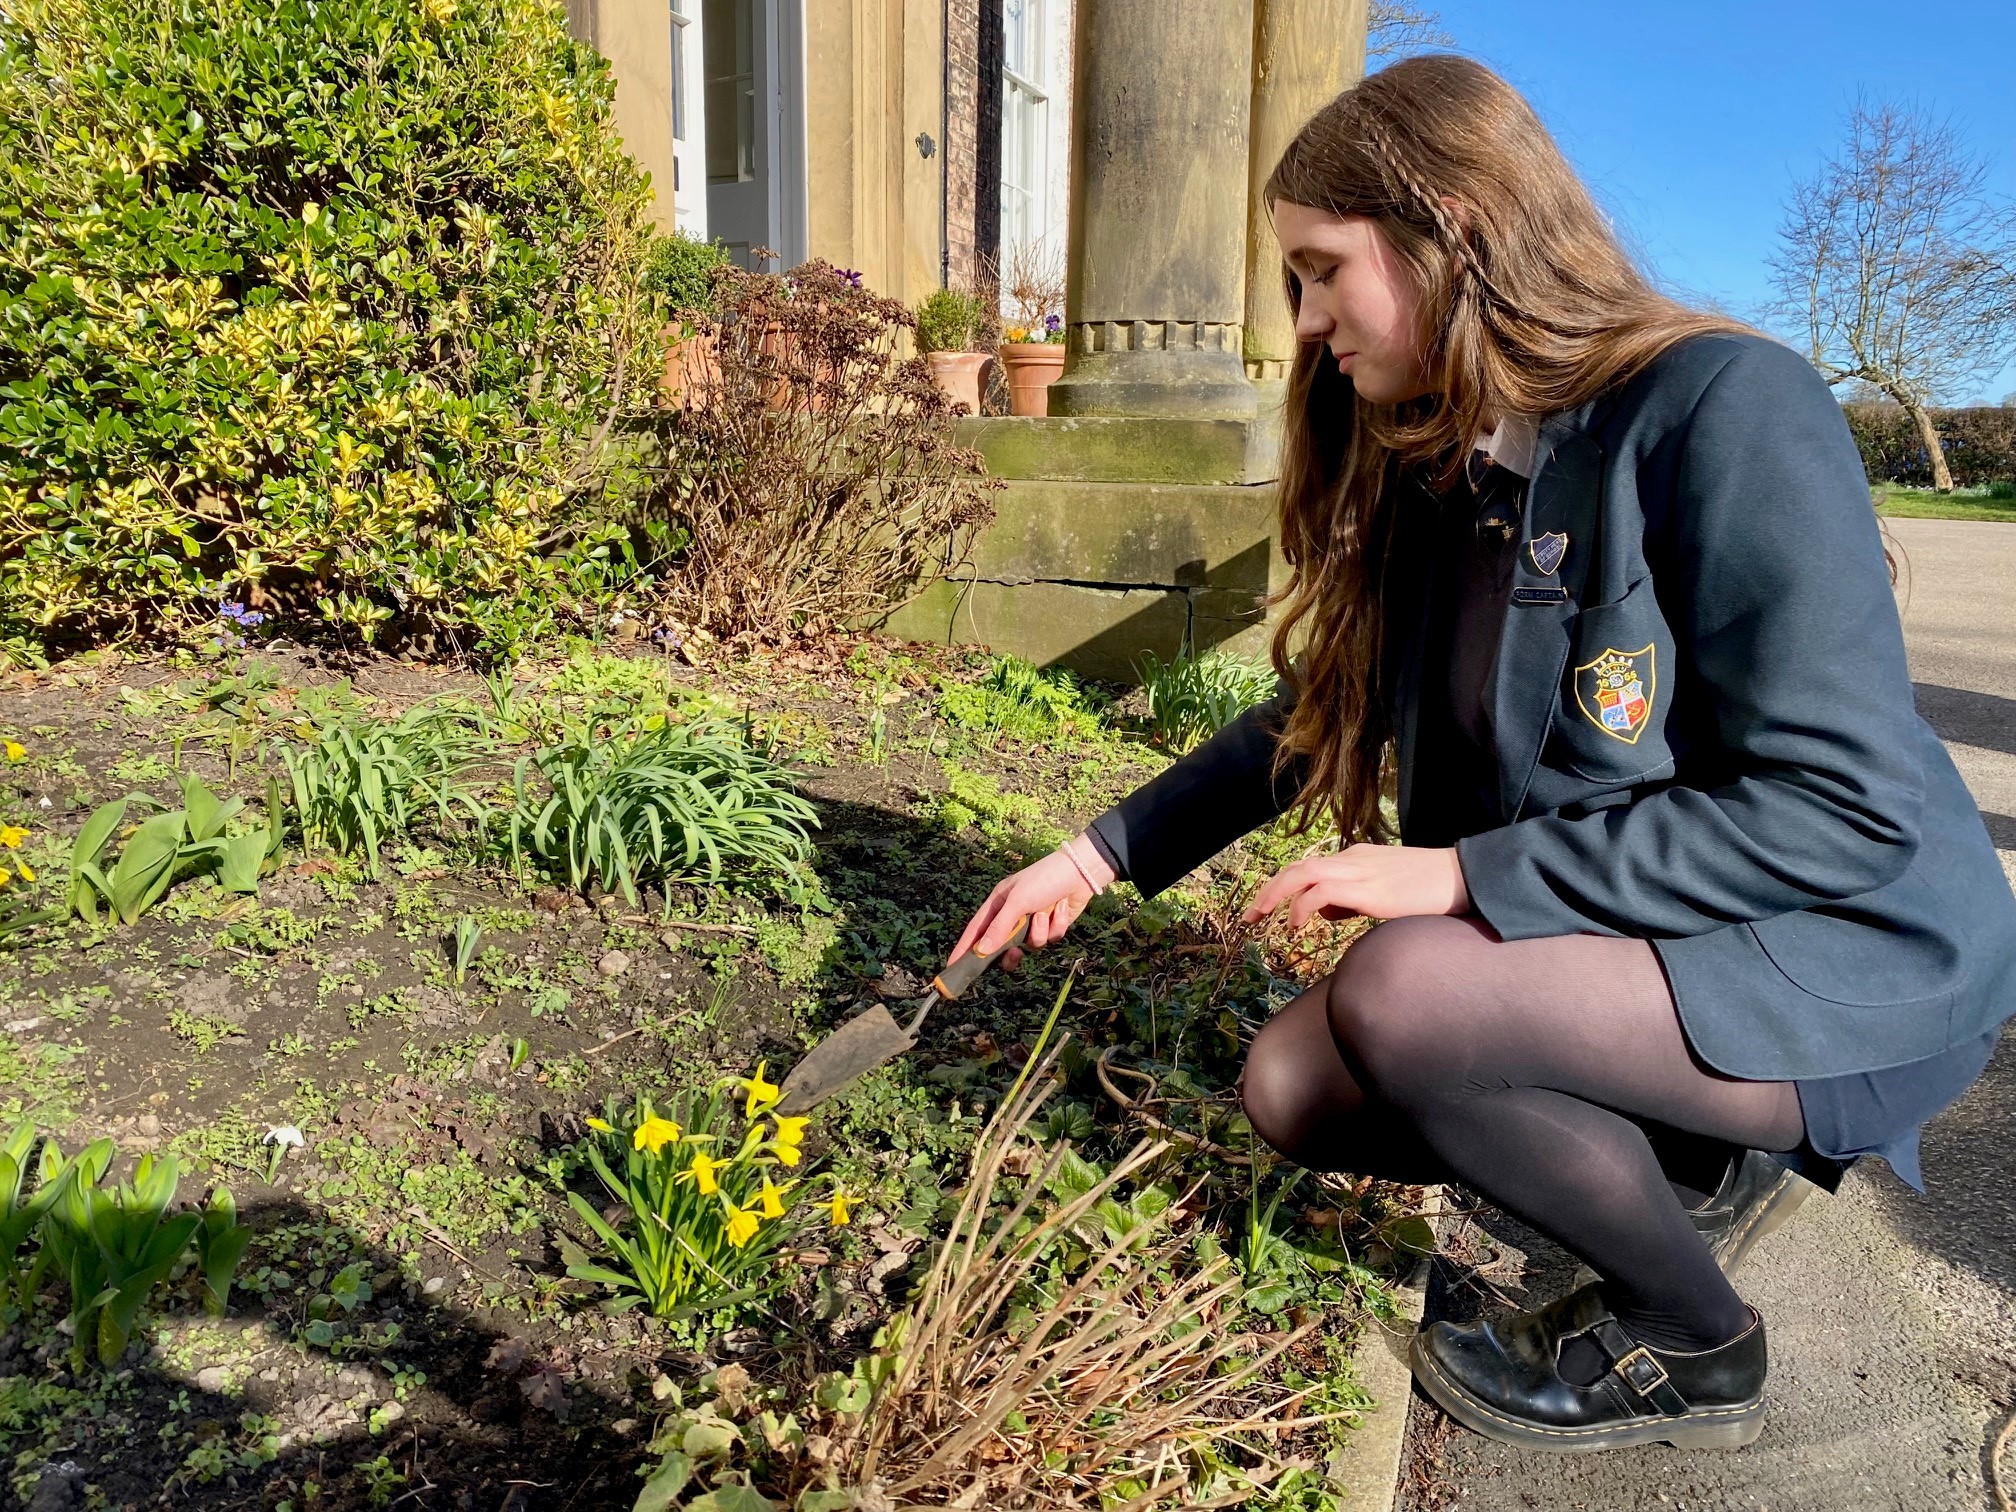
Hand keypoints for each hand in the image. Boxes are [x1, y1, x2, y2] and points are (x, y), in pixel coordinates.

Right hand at [950, 835, 1116, 970]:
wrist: (1081, 872)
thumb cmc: (1043, 879)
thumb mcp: (1017, 902)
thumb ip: (999, 928)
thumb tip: (981, 951)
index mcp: (998, 903)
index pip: (976, 930)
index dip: (965, 949)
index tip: (953, 967)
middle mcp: (1013, 915)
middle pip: (1002, 946)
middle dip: (1011, 951)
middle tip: (1015, 954)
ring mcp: (1033, 922)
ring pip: (1030, 945)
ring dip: (1039, 932)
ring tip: (1045, 913)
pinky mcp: (1051, 927)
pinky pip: (1049, 939)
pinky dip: (1056, 925)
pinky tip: (1060, 907)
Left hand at [1240, 843, 1469, 929]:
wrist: (1468, 879)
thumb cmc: (1433, 891)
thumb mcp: (1386, 892)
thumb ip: (1354, 899)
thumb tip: (1325, 912)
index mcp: (1359, 858)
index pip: (1311, 868)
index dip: (1283, 888)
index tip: (1266, 910)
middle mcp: (1355, 859)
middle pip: (1298, 867)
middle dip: (1268, 890)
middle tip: (1249, 917)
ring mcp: (1361, 871)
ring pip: (1303, 873)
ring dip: (1275, 896)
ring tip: (1261, 920)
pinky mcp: (1370, 889)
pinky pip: (1322, 890)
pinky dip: (1302, 906)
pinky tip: (1296, 926)